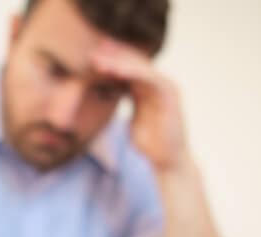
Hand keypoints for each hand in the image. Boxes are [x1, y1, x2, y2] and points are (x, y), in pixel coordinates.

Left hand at [91, 39, 189, 171]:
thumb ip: (127, 103)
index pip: (129, 68)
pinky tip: (116, 71)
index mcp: (149, 88)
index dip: (111, 61)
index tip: (90, 57)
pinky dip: (133, 73)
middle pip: (134, 63)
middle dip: (113, 56)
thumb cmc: (151, 144)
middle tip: (92, 52)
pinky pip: (150, 78)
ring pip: (141, 67)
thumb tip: (110, 94)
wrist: (168, 161)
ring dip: (119, 63)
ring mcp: (165, 87)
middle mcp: (158, 84)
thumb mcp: (133, 118)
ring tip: (100, 61)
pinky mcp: (170, 94)